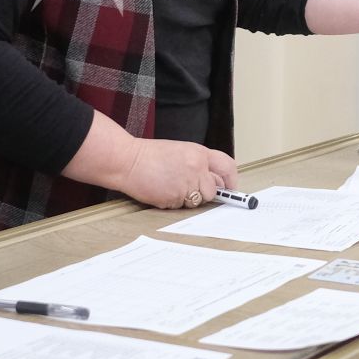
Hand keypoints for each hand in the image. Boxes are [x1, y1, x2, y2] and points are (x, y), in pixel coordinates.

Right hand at [119, 138, 238, 208]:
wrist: (127, 160)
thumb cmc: (149, 156)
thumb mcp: (180, 152)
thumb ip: (198, 164)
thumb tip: (213, 181)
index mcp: (199, 153)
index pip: (227, 166)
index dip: (231, 180)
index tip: (230, 188)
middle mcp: (197, 168)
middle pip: (213, 190)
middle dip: (204, 193)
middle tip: (188, 188)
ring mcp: (186, 184)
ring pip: (198, 201)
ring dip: (188, 199)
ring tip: (171, 185)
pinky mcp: (175, 197)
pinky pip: (181, 207)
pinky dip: (173, 202)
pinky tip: (162, 190)